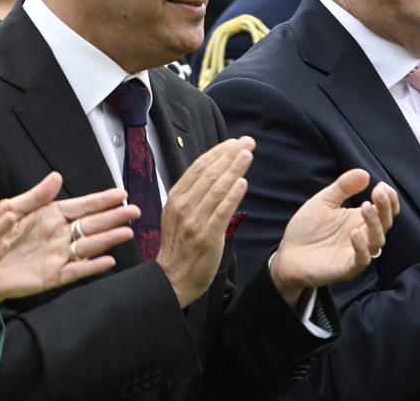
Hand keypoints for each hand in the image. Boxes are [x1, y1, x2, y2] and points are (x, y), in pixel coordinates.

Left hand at [0, 173, 137, 332]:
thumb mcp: (13, 209)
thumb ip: (37, 195)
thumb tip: (57, 176)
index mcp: (52, 216)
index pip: (83, 206)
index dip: (102, 200)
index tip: (121, 193)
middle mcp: (60, 235)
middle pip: (92, 224)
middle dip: (114, 217)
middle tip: (133, 211)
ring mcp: (59, 255)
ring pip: (89, 246)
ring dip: (109, 239)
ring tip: (126, 232)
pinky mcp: (53, 276)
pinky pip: (77, 270)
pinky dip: (92, 267)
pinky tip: (108, 260)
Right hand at [156, 137, 253, 308]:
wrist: (172, 279)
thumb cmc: (180, 245)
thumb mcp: (179, 214)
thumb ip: (194, 193)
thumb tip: (214, 170)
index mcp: (176, 198)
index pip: (199, 168)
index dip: (218, 152)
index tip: (234, 141)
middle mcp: (183, 207)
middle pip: (209, 174)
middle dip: (230, 155)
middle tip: (248, 142)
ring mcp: (194, 222)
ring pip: (216, 189)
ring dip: (234, 169)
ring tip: (247, 155)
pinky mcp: (206, 236)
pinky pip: (221, 212)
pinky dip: (232, 196)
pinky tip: (243, 183)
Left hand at [272, 170, 399, 306]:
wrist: (288, 254)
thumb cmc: (307, 228)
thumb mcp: (324, 201)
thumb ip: (343, 187)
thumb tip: (364, 173)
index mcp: (360, 219)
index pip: (385, 210)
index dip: (389, 199)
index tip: (381, 185)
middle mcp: (363, 236)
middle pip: (385, 223)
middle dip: (385, 207)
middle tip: (377, 192)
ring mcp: (356, 252)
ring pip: (377, 241)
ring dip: (375, 224)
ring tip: (365, 208)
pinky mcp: (346, 268)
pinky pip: (361, 260)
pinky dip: (362, 248)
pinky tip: (354, 233)